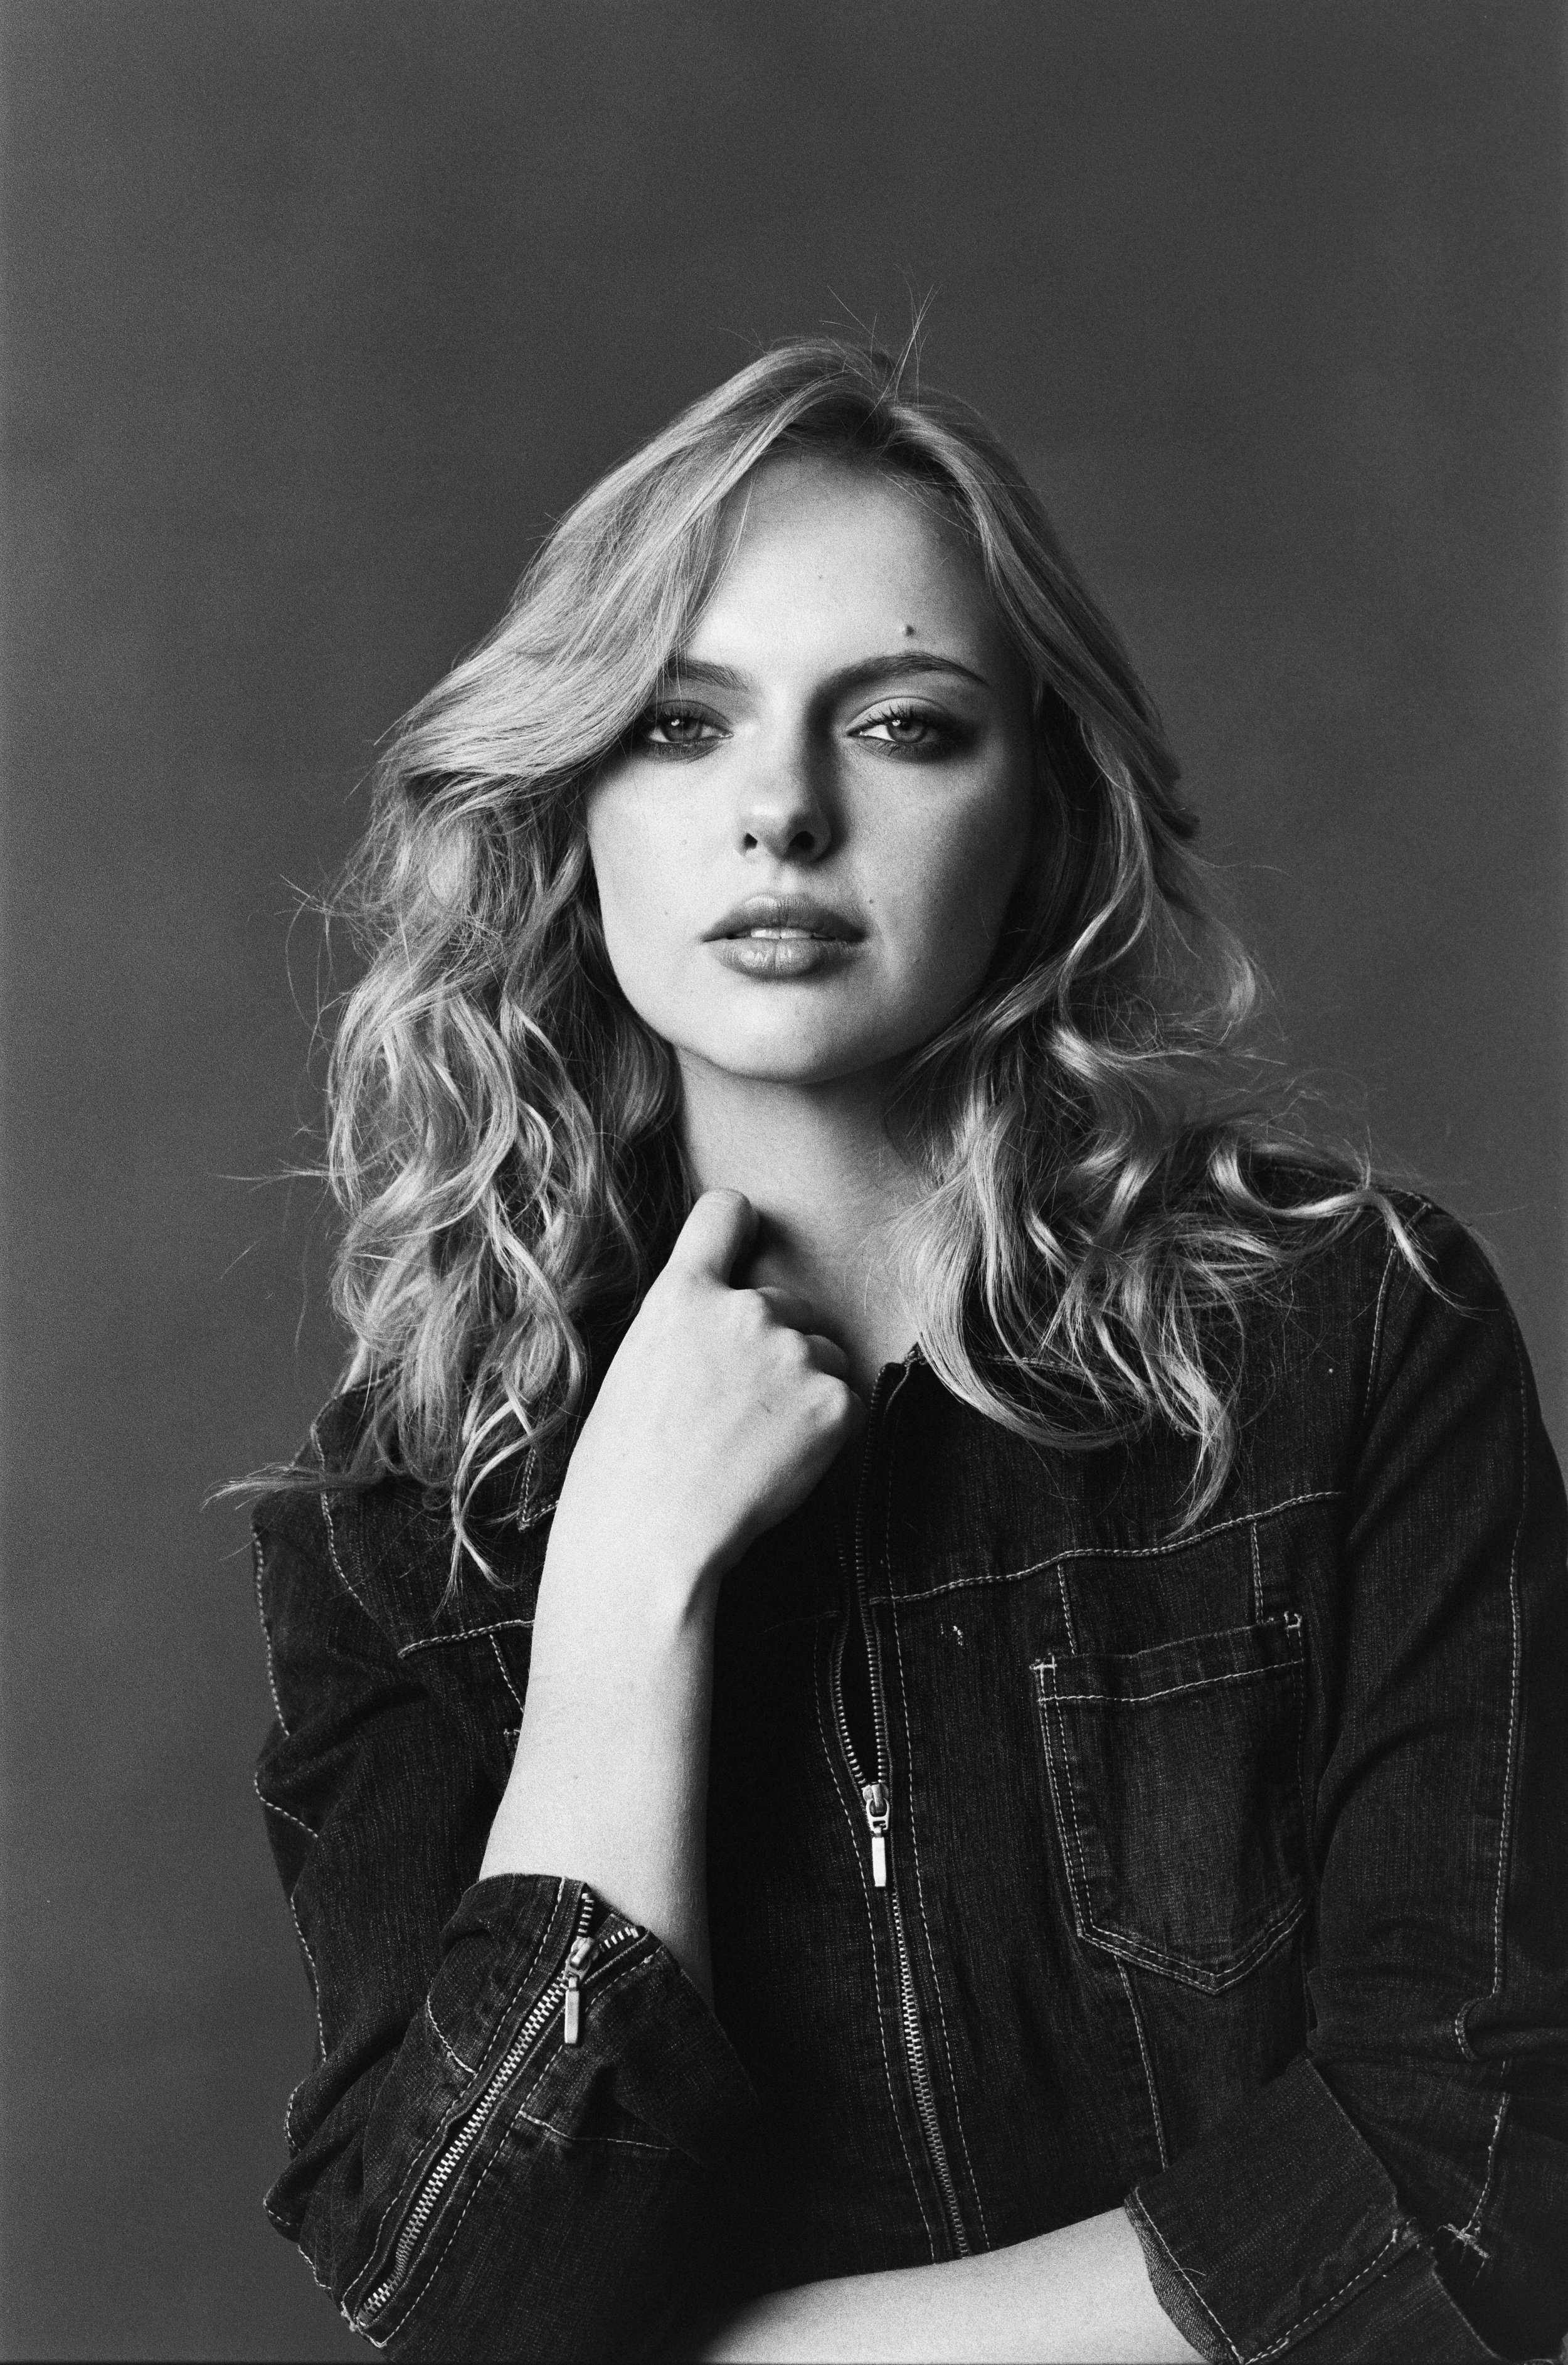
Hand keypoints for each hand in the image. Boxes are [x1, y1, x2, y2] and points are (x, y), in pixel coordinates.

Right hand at [550, 1190, 864, 1599]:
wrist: (647, 1544)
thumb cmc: (622, 1474)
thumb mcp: (636, 1369)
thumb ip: (687, 1328)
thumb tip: (723, 1328)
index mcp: (682, 1293)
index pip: (727, 1212)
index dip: (739, 1231)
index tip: (743, 1258)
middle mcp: (744, 1308)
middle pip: (788, 1303)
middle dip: (777, 1344)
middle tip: (737, 1413)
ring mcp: (794, 1352)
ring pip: (824, 1354)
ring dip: (806, 1388)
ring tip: (754, 1445)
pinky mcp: (834, 1402)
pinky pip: (848, 1403)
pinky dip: (828, 1432)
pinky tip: (781, 1465)